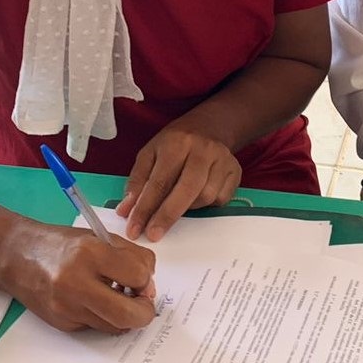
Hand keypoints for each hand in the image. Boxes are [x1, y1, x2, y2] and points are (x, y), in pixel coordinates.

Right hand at [4, 221, 157, 332]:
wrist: (17, 256)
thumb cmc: (62, 243)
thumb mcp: (99, 237)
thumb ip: (130, 256)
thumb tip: (149, 283)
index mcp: (89, 253)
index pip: (137, 275)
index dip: (146, 279)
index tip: (143, 278)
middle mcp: (76, 283)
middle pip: (128, 315)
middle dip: (144, 312)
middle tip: (144, 302)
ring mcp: (67, 308)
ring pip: (114, 326)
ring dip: (125, 314)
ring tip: (118, 297)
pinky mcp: (62, 324)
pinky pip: (96, 327)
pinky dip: (104, 316)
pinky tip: (96, 300)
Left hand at [117, 121, 241, 241]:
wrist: (209, 127)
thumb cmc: (174, 145)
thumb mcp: (150, 154)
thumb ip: (137, 182)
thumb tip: (125, 211)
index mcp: (176, 142)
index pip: (159, 181)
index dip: (145, 208)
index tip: (135, 230)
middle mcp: (202, 150)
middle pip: (186, 190)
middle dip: (167, 216)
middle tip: (154, 235)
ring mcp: (222, 160)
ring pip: (205, 197)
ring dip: (187, 208)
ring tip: (177, 202)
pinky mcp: (236, 171)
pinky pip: (220, 199)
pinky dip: (206, 204)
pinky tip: (197, 195)